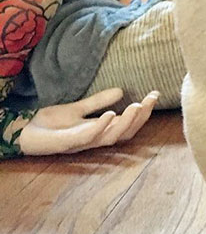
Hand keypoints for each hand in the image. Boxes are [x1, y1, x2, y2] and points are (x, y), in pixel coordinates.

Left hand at [18, 88, 158, 155]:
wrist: (23, 132)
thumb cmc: (49, 124)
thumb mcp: (77, 108)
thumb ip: (97, 102)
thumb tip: (121, 91)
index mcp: (99, 131)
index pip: (127, 125)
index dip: (143, 113)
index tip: (154, 95)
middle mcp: (95, 139)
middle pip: (125, 133)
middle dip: (141, 117)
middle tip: (151, 99)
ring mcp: (83, 142)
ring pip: (113, 137)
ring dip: (127, 122)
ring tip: (137, 105)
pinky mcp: (69, 142)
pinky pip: (90, 136)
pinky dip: (102, 125)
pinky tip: (111, 113)